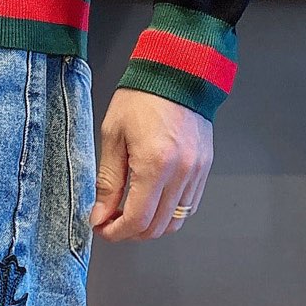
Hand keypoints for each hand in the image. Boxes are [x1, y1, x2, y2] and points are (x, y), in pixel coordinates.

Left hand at [90, 88, 211, 240]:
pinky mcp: (204, 168)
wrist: (177, 72)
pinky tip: (151, 200)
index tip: (101, 228)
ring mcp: (197, 172)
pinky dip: (168, 212)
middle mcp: (181, 173)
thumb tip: (100, 215)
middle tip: (111, 222)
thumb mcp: (113, 137)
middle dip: (130, 232)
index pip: (137, 219)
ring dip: (150, 225)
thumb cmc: (142, 97)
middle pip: (157, 227)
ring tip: (130, 213)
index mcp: (155, 164)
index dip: (116, 232)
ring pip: (175, 221)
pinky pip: (188, 205)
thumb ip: (108, 181)